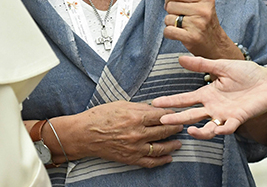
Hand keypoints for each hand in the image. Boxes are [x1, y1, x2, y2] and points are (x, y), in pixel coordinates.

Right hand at [59, 101, 183, 167]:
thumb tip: (155, 109)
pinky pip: (150, 162)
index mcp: (136, 117)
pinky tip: (169, 157)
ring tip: (179, 142)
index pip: (162, 116)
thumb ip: (140, 108)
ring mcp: (135, 148)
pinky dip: (162, 161)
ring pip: (161, 147)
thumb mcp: (121, 105)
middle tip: (182, 126)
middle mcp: (138, 133)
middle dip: (175, 128)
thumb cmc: (100, 116)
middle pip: (164, 130)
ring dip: (173, 145)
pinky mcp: (130, 159)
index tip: (177, 113)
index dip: (172, 114)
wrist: (84, 134)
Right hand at [153, 55, 266, 138]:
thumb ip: (202, 64)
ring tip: (187, 130)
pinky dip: (220, 131)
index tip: (155, 103)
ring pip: (207, 127)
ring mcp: (224, 115)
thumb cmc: (247, 73)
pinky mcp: (238, 119)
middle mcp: (213, 106)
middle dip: (176, 118)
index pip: (185, 99)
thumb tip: (180, 59)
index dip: (171, 101)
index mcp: (208, 93)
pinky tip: (214, 130)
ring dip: (198, 131)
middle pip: (191, 114)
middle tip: (161, 120)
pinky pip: (227, 128)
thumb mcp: (222, 66)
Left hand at [163, 0, 240, 59]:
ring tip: (183, 26)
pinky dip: (170, 33)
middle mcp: (204, 10)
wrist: (215, 44)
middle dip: (171, 12)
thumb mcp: (200, 0)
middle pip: (170, 5)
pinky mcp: (192, 37)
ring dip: (171, 23)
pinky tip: (179, 34)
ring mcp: (198, 24)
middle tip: (182, 17)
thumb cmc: (204, 20)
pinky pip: (168, 31)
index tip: (178, 6)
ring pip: (168, 18)